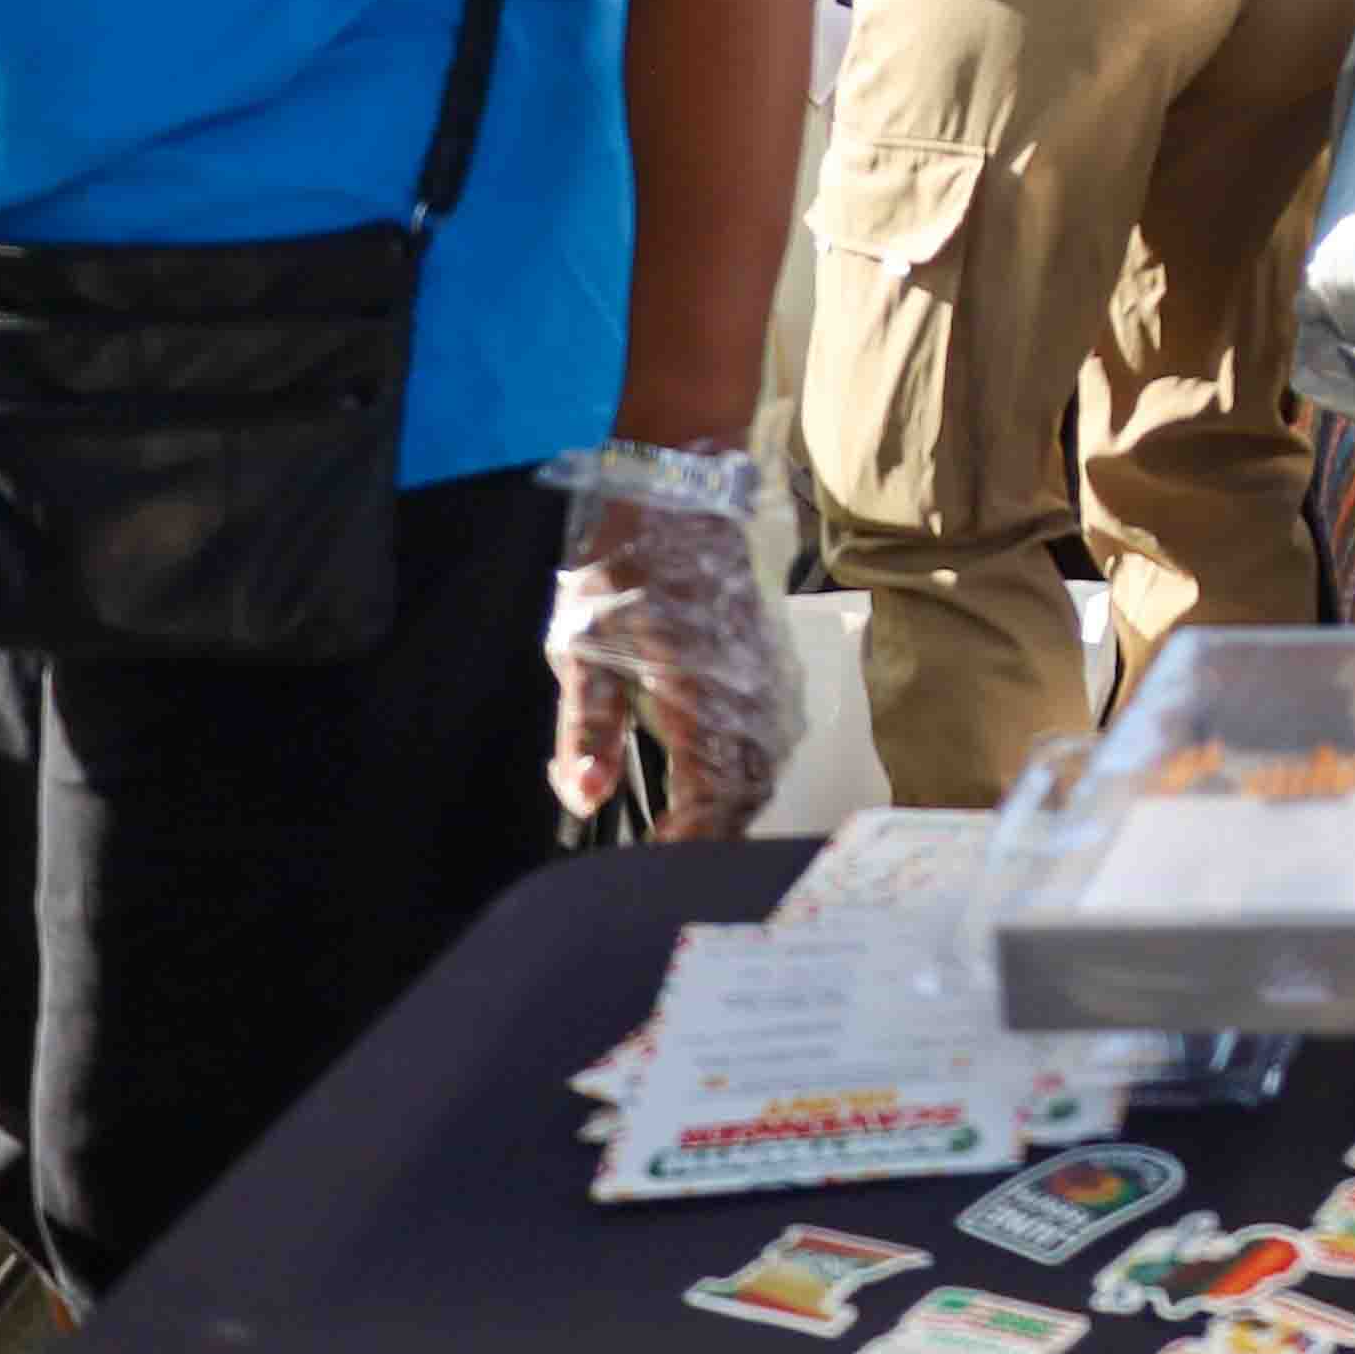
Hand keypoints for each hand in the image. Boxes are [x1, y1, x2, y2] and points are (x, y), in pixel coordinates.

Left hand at [547, 477, 797, 840]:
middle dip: (708, 833)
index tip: (648, 867)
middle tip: (660, 857)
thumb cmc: (626, 559)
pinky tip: (713, 776)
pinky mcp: (771, 661)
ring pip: (764, 765)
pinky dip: (745, 769)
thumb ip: (585, 727)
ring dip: (730, 804)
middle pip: (746, 791)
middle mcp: (747, 692)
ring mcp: (768, 676)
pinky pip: (771, 735)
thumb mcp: (583, 641)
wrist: (683, 485)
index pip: (707, 798)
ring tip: (684, 826)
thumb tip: (583, 799)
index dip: (681, 843)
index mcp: (698, 692)